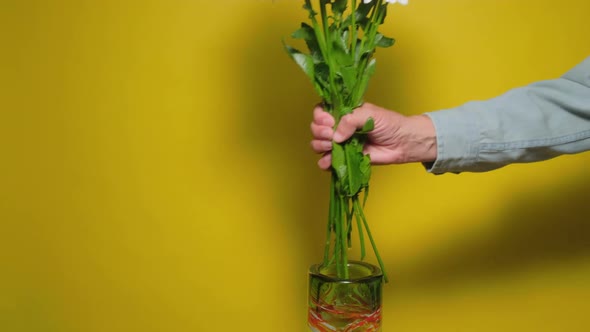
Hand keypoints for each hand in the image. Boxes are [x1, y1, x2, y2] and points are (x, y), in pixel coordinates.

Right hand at [310, 102, 437, 169]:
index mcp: (343, 112)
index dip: (320, 116)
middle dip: (320, 132)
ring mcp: (340, 143)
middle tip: (331, 135)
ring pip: (317, 145)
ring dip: (320, 146)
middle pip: (316, 128)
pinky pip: (327, 162)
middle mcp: (338, 127)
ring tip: (333, 146)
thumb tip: (336, 136)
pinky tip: (331, 161)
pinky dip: (325, 162)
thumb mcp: (369, 114)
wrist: (402, 143)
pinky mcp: (344, 159)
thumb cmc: (389, 124)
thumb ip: (350, 120)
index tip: (330, 121)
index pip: (321, 111)